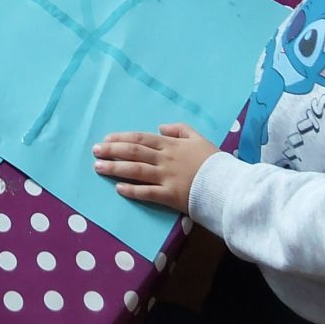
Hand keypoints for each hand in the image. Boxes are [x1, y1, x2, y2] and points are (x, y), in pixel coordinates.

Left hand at [93, 124, 217, 212]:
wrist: (229, 185)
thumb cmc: (214, 162)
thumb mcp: (199, 138)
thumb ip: (180, 130)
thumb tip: (160, 127)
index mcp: (171, 145)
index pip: (141, 139)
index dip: (122, 139)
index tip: (106, 139)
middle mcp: (165, 159)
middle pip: (133, 152)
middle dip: (112, 151)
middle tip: (95, 150)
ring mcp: (166, 177)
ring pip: (135, 170)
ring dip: (115, 168)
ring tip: (98, 167)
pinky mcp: (170, 196)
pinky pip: (147, 193)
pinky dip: (132, 190)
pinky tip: (118, 189)